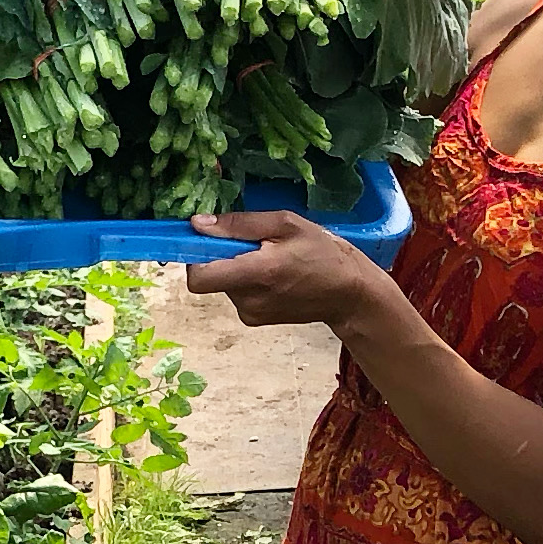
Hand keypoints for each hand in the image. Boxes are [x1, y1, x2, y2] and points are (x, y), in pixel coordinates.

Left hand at [182, 211, 396, 333]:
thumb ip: (239, 224)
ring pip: (223, 283)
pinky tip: (273, 275)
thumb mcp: (286, 224)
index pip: (199, 278)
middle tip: (254, 244)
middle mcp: (249, 299)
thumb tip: (197, 224)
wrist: (348, 294)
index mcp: (257, 273)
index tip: (207, 239)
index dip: (194, 256)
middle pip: (211, 275)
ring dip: (236, 268)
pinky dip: (246, 281)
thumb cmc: (322, 252)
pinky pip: (236, 293)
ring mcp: (251, 313)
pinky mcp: (254, 319)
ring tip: (270, 258)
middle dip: (222, 256)